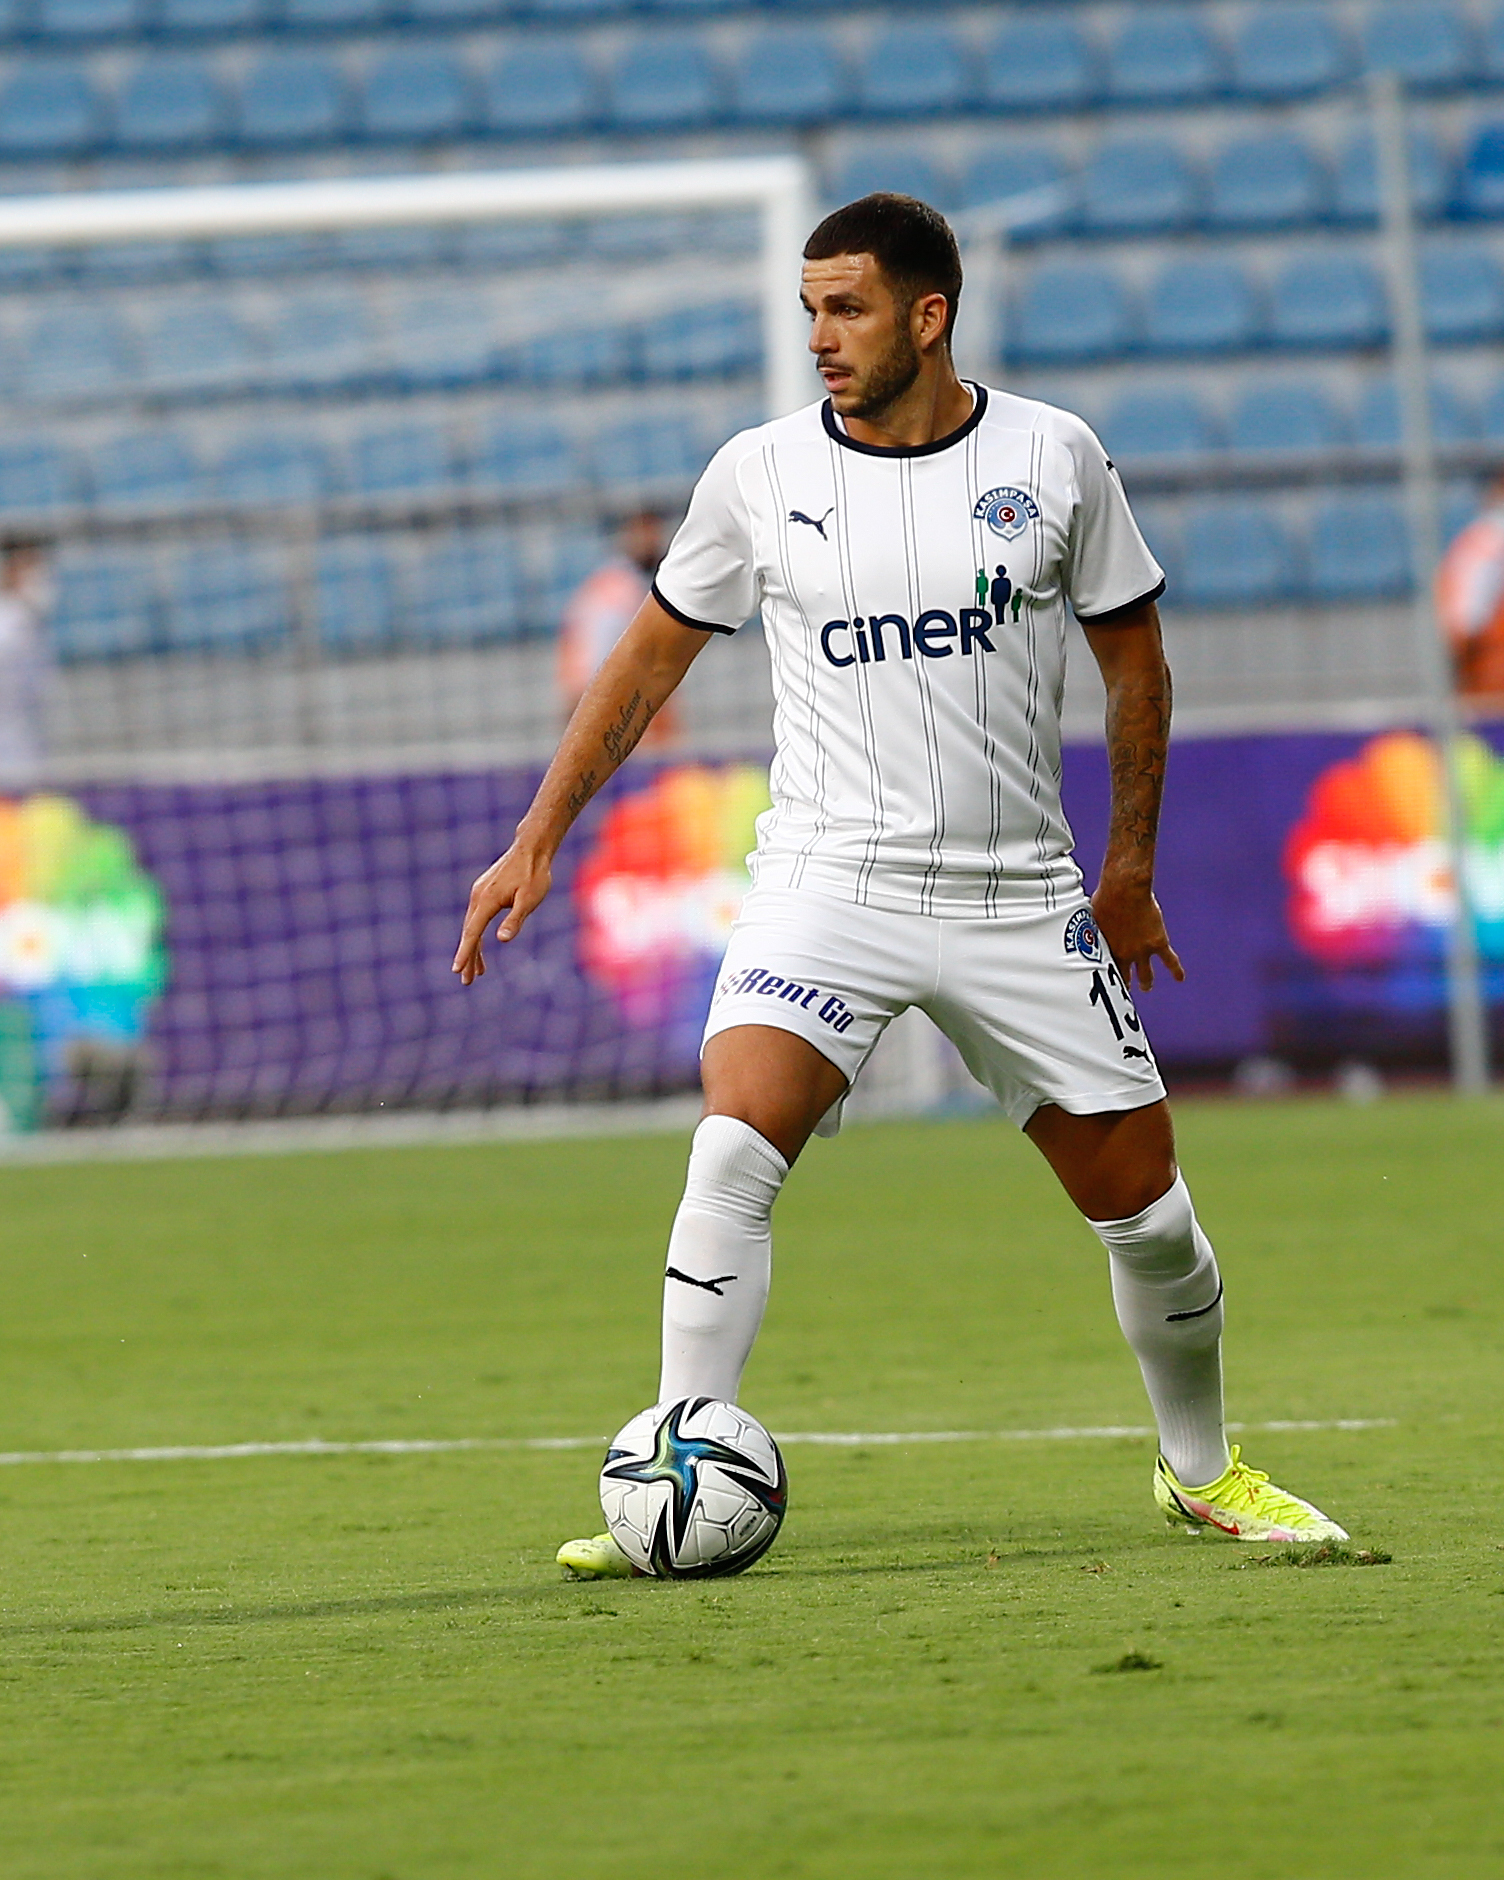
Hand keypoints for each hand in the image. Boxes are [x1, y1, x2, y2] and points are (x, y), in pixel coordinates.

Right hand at [452, 843, 551, 985]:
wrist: (531, 848)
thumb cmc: (534, 874)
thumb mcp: (529, 899)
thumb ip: (515, 919)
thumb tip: (501, 940)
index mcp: (486, 900)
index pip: (472, 932)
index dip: (465, 953)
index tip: (457, 970)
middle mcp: (477, 897)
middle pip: (469, 933)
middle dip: (468, 958)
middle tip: (466, 981)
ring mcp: (479, 893)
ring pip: (472, 926)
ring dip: (473, 948)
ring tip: (478, 972)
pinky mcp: (485, 891)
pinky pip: (477, 917)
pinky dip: (477, 934)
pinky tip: (480, 944)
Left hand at [1090, 877, 1183, 993]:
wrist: (1125, 890)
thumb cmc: (1104, 898)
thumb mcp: (1090, 916)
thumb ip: (1089, 926)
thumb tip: (1078, 924)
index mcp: (1106, 948)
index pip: (1104, 968)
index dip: (1104, 975)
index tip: (1103, 981)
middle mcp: (1124, 954)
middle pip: (1124, 976)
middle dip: (1123, 984)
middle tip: (1123, 990)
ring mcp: (1142, 950)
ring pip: (1146, 974)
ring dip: (1146, 982)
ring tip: (1146, 987)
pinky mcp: (1158, 942)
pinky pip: (1170, 961)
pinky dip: (1175, 970)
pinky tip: (1179, 978)